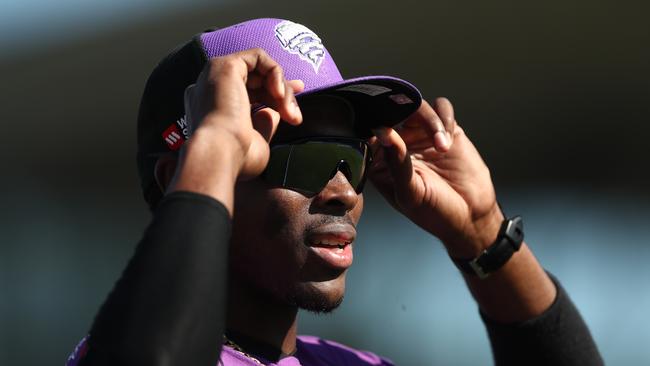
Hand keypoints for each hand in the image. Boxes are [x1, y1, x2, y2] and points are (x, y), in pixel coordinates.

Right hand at [170, 48, 303, 212]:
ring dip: (281, 88)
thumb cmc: (235, 158)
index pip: (247, 92)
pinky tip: (279, 95)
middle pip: (255, 79)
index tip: (293, 107)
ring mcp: (215, 75)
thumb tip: (276, 111)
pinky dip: (275, 72)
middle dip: (282, 92)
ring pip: (259, 68)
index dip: (273, 95)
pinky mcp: (224, 64)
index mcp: (212, 106)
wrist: (219, 155)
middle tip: (296, 113)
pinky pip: (258, 56)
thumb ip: (265, 122)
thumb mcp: (257, 141)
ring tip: (289, 113)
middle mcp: (210, 88)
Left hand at [369, 98, 502, 257]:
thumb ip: (396, 163)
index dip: (372, 123)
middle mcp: (397, 144)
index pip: (367, 133)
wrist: (472, 215)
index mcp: (379, 160)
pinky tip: (449, 140)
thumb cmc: (434, 211)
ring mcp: (420, 134)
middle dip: (402, 110)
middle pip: (391, 111)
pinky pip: (440, 107)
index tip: (383, 126)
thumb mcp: (411, 193)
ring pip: (416, 106)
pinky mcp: (444, 128)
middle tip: (413, 121)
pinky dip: (444, 117)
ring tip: (442, 146)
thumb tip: (382, 132)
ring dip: (429, 119)